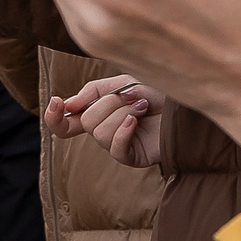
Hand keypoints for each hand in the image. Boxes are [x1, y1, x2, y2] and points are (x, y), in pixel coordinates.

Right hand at [46, 74, 165, 167]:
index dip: (55, 117)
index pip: (66, 123)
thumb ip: (94, 92)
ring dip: (123, 114)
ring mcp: (117, 144)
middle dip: (109, 104)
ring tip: (142, 107)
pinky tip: (137, 120)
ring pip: (100, 133)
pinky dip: (124, 130)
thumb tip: (69, 105)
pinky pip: (115, 148)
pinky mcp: (132, 156)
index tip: (56, 102)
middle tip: (131, 97)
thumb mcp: (122, 83)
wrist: (185, 103)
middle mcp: (104, 130)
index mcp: (98, 113)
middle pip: (86, 121)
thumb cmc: (157, 92)